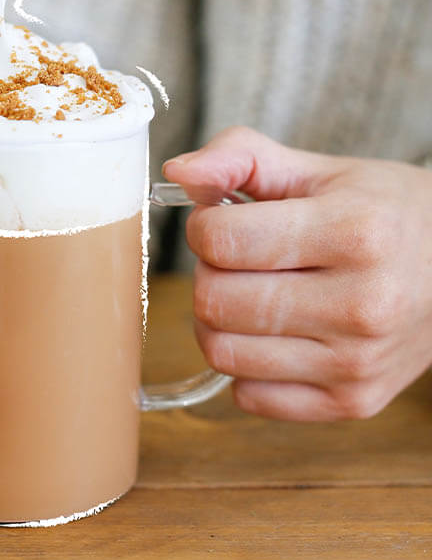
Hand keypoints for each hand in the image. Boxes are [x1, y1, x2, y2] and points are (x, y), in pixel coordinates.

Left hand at [163, 126, 431, 420]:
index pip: (221, 240)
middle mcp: (362, 305)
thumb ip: (241, 157)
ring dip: (219, 321)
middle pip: (213, 301)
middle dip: (209, 273)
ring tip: (253, 295)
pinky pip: (248, 396)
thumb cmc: (382, 214)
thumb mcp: (319, 170)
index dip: (204, 227)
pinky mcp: (351, 402)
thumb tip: (178, 173)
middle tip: (239, 261)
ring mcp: (357, 363)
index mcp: (355, 232)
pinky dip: (245, 365)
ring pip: (221, 353)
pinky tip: (273, 335)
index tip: (224, 222)